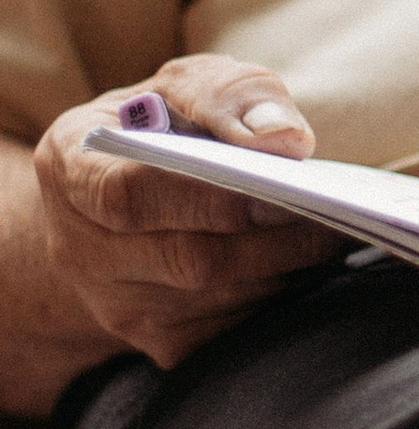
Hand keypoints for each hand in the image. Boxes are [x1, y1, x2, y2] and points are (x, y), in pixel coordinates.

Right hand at [29, 58, 344, 372]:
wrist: (120, 196)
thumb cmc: (162, 127)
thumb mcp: (184, 86)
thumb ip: (229, 96)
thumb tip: (283, 139)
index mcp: (71, 169)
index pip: (127, 194)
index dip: (208, 191)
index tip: (281, 172)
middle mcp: (80, 249)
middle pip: (186, 258)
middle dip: (272, 234)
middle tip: (336, 208)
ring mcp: (116, 305)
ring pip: (216, 299)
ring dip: (286, 266)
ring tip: (337, 229)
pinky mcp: (158, 342)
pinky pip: (231, 331)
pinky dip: (281, 296)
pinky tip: (312, 263)